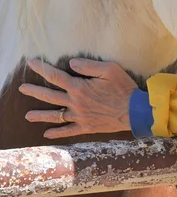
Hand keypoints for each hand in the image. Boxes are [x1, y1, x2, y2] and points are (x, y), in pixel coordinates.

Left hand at [19, 58, 137, 138]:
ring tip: (27, 115)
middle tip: (22, 88)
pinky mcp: (86, 126)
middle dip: (34, 91)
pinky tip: (47, 134)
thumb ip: (89, 65)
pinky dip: (57, 132)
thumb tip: (71, 63)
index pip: (55, 77)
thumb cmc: (123, 87)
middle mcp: (75, 102)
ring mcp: (79, 116)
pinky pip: (68, 130)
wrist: (134, 111)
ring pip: (55, 116)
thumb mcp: (110, 69)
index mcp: (79, 87)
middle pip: (50, 96)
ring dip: (40, 115)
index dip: (42, 69)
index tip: (31, 63)